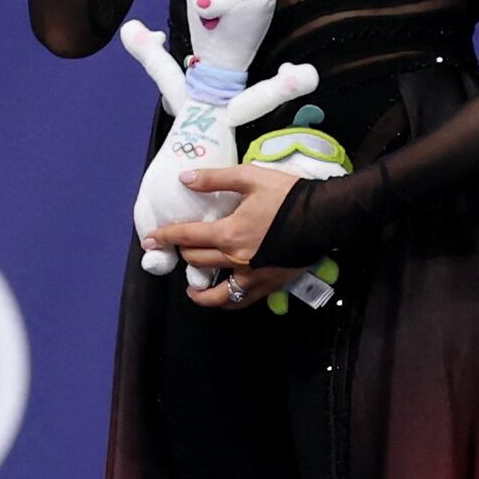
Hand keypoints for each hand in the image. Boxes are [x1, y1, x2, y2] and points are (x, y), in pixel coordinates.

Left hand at [148, 161, 291, 297]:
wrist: (327, 216)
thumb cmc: (290, 195)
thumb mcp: (252, 178)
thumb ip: (216, 180)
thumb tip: (186, 179)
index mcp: (228, 233)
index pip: (185, 237)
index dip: (164, 236)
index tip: (151, 239)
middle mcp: (235, 259)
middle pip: (197, 260)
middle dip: (183, 252)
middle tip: (181, 247)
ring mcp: (252, 275)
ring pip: (214, 293)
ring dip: (198, 291)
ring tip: (193, 288)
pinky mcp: (269, 284)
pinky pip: (240, 300)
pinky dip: (226, 301)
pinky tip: (222, 295)